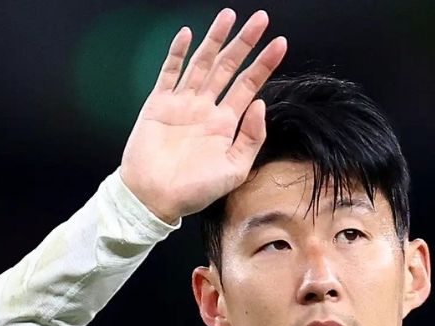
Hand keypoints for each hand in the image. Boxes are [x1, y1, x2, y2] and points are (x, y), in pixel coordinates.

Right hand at [119, 8, 286, 223]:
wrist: (154, 198)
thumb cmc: (194, 191)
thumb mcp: (234, 170)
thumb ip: (251, 138)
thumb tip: (260, 104)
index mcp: (225, 124)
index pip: (249, 86)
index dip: (264, 64)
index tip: (280, 43)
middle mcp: (206, 108)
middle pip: (228, 67)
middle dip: (244, 43)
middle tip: (260, 18)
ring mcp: (182, 103)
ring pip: (202, 63)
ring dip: (215, 39)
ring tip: (228, 16)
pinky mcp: (159, 103)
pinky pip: (169, 73)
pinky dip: (177, 53)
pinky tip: (187, 35)